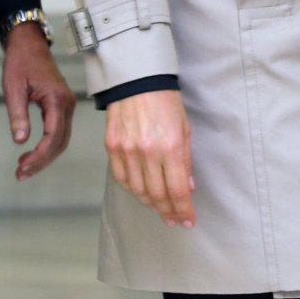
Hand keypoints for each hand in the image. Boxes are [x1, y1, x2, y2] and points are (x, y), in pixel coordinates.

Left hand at [2, 22, 75, 179]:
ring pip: (61, 139)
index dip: (39, 156)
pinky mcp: (61, 104)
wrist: (28, 44)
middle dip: (42, 161)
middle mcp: (67, 103)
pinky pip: (59, 131)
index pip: (53, 136)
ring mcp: (67, 104)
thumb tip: (20, 141)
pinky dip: (47, 145)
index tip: (22, 167)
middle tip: (20, 174)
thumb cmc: (19, 63)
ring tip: (24, 168)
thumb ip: (18, 115)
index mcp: (57, 99)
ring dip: (45, 156)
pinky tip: (32, 153)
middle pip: (60, 142)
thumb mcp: (13, 89)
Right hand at [105, 89, 194, 228]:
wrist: (138, 78)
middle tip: (174, 218)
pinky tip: (140, 189)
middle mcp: (147, 152)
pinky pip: (121, 178)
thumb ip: (185, 159)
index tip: (188, 220)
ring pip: (138, 190)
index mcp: (170, 146)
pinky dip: (132, 188)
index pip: (177, 190)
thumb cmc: (165, 99)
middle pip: (157, 195)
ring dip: (150, 202)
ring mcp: (127, 150)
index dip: (183, 209)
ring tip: (159, 206)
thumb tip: (188, 186)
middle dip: (168, 211)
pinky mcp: (112, 146)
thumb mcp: (184, 127)